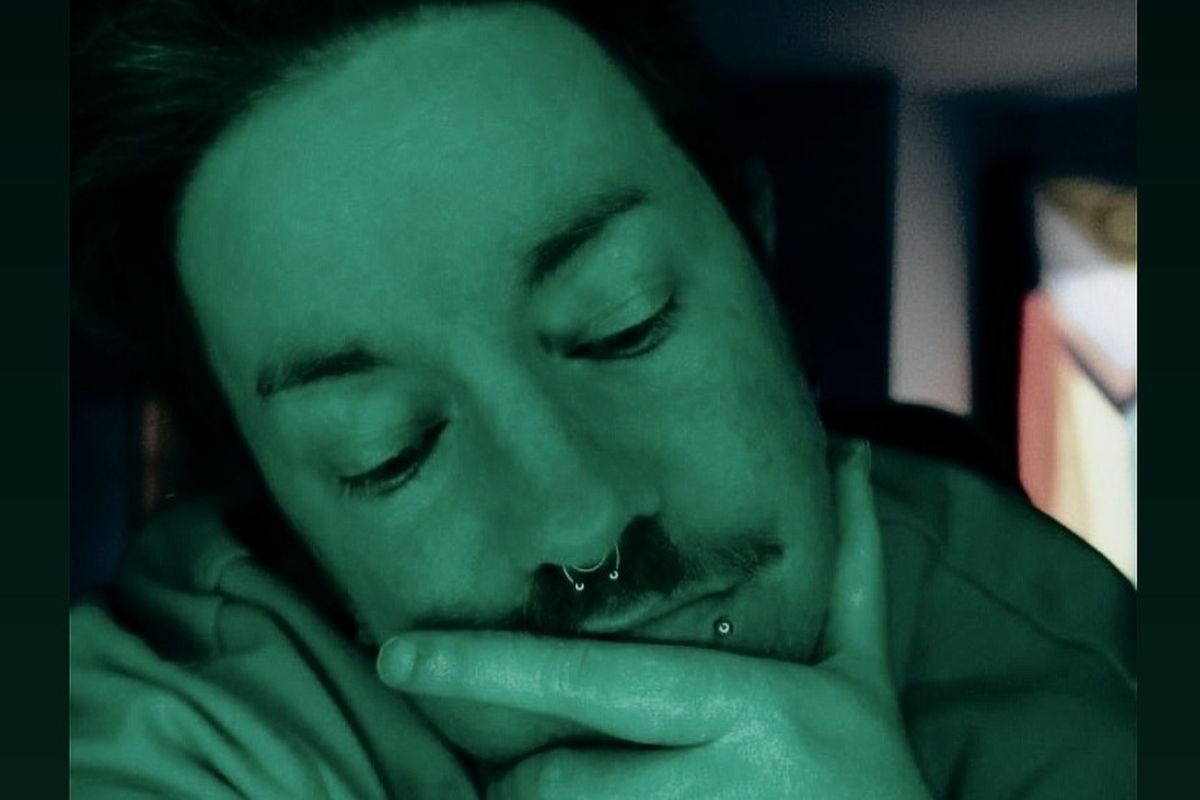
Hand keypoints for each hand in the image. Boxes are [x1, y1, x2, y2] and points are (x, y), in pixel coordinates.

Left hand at [377, 442, 931, 798]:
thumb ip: (849, 570)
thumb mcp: (861, 679)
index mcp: (755, 706)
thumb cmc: (871, 776)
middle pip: (552, 776)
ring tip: (620, 786)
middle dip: (537, 766)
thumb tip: (856, 459)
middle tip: (571, 754)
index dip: (482, 668)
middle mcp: (723, 782)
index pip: (589, 683)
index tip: (398, 655)